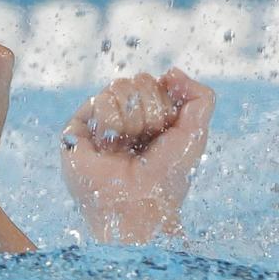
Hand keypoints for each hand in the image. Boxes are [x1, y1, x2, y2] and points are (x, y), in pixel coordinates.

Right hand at [60, 69, 213, 243]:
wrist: (139, 207)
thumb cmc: (166, 177)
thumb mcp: (196, 133)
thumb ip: (200, 97)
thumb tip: (170, 72)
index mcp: (152, 115)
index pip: (159, 83)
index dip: (167, 105)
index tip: (166, 133)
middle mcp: (126, 116)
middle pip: (140, 80)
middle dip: (151, 112)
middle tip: (145, 143)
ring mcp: (101, 121)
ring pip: (120, 86)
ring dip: (132, 121)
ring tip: (126, 148)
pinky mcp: (78, 129)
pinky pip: (100, 100)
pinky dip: (112, 125)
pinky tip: (109, 148)